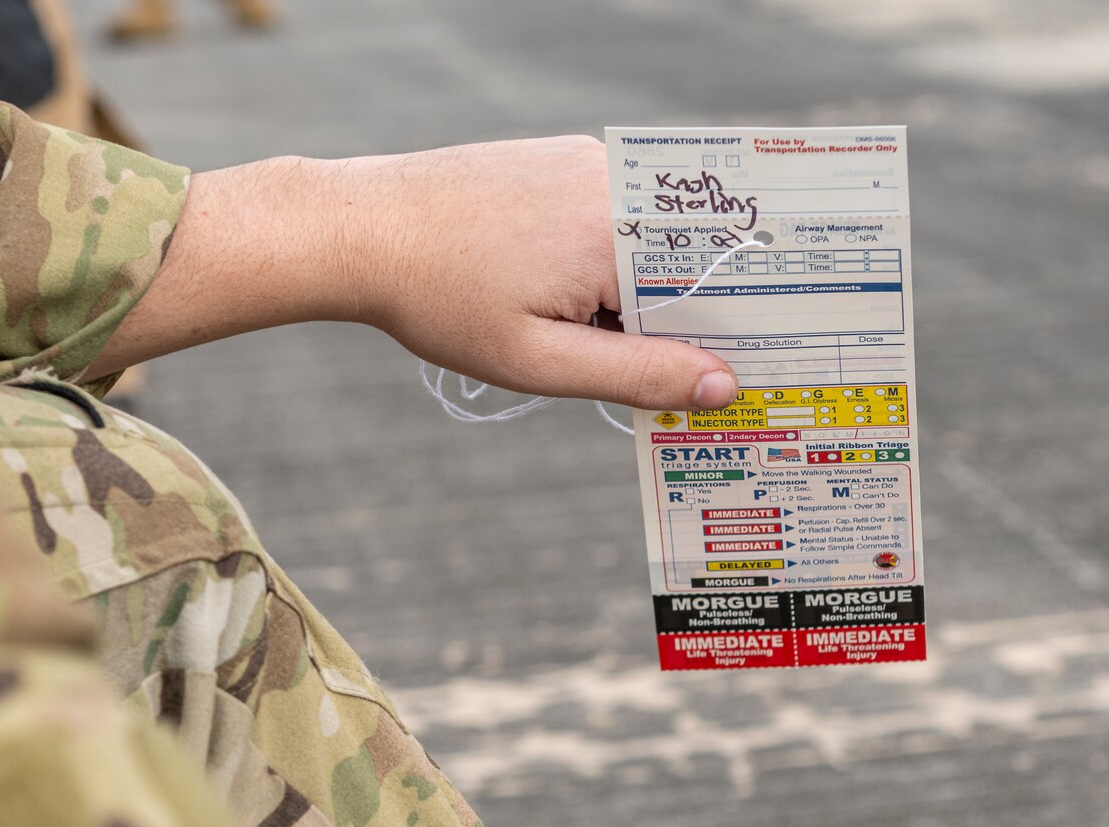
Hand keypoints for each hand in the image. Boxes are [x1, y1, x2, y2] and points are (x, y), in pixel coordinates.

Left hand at [88, 139, 740, 413]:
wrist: (359, 228)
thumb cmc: (440, 300)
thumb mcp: (541, 360)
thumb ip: (637, 372)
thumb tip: (723, 384)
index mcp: (621, 230)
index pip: (718, 287)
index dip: (734, 339)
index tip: (748, 385)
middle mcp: (619, 180)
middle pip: (694, 259)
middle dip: (693, 320)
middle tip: (699, 381)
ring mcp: (591, 161)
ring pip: (655, 240)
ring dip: (646, 293)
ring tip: (611, 344)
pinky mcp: (564, 159)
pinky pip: (618, 216)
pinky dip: (614, 262)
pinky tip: (575, 301)